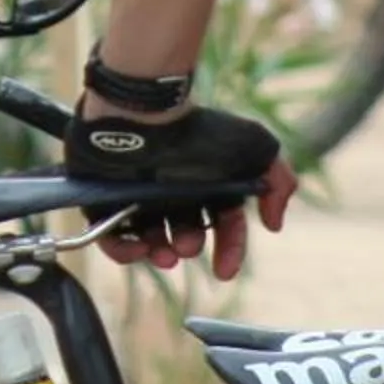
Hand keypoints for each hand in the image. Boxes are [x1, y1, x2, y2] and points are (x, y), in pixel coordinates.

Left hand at [63, 98, 295, 279]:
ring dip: (159, 254)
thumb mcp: (255, 147)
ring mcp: (139, 192)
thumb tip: (274, 224)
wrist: (144, 112)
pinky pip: (109, 234)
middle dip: (189, 246)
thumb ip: (278, 181)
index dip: (229, 249)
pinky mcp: (105, 196)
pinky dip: (123, 251)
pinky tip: (135, 250)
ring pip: (150, 238)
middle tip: (186, 246)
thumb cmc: (197, 130)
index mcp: (207, 180)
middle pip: (185, 233)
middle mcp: (174, 189)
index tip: (225, 270)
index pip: (223, 224)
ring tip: (161, 253)